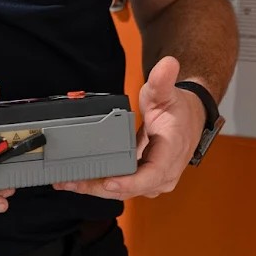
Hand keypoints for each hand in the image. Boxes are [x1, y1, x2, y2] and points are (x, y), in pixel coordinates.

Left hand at [52, 56, 201, 200]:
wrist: (188, 119)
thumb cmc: (178, 109)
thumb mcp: (167, 93)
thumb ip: (163, 80)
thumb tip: (168, 64)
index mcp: (170, 154)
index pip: (151, 175)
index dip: (129, 182)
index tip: (108, 182)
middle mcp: (163, 174)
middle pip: (130, 188)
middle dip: (99, 187)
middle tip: (71, 181)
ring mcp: (153, 179)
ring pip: (122, 190)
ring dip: (94, 188)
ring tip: (67, 182)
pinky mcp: (143, 179)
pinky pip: (121, 186)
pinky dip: (100, 184)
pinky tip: (79, 180)